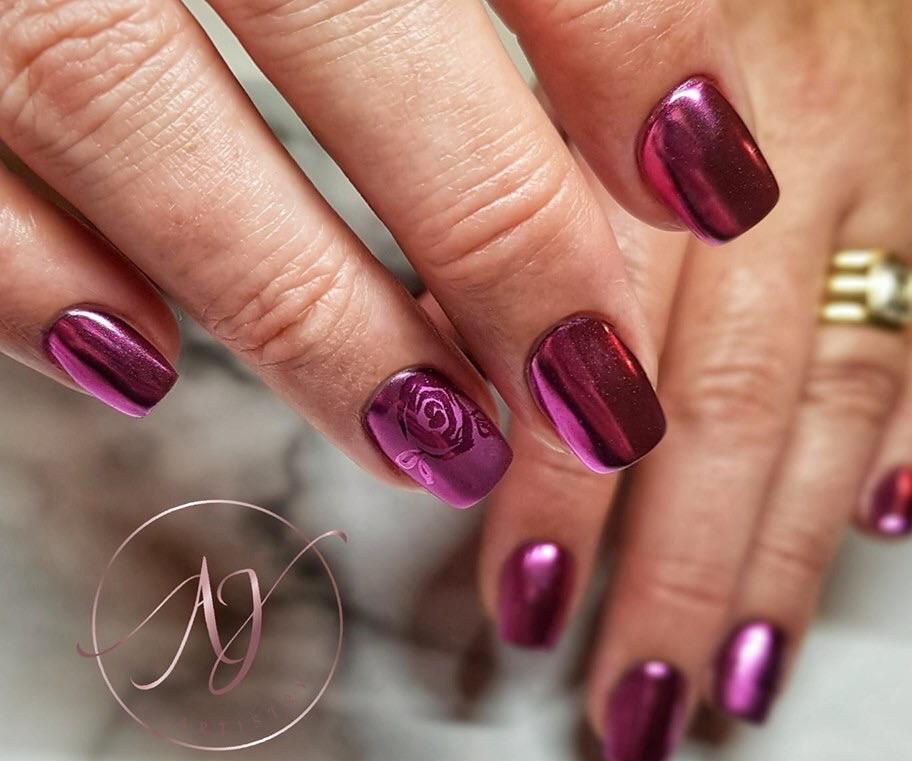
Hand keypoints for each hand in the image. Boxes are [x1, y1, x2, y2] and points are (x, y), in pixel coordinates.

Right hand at [0, 0, 778, 508]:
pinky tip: (140, 361)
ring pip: (137, 122)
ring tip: (436, 441)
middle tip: (596, 394)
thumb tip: (644, 112)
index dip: (628, 51)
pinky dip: (39, 287)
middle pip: (349, 39)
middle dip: (498, 239)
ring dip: (311, 320)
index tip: (716, 189)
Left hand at [475, 0, 911, 760]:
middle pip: (732, 399)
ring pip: (846, 384)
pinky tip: (886, 514)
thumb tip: (464, 346)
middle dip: (684, 564)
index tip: (529, 593)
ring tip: (745, 659)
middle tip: (641, 687)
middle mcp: (791, 138)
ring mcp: (899, 142)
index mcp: (660, 102)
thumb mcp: (538, 26)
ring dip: (792, 542)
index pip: (604, 337)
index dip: (567, 484)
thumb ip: (511, 184)